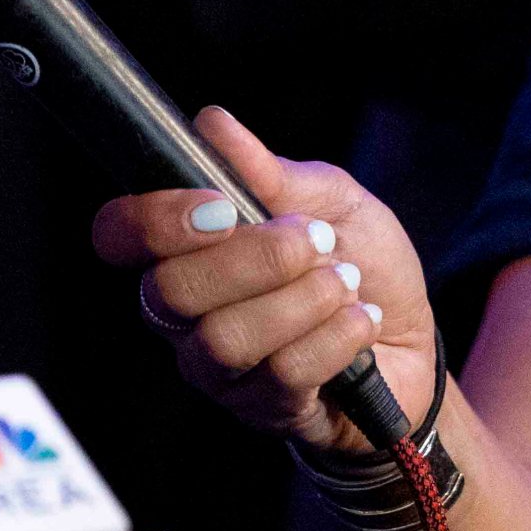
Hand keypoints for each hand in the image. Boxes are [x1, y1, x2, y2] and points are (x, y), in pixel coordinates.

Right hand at [90, 107, 431, 452]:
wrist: (412, 339)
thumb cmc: (360, 263)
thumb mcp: (330, 200)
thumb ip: (269, 171)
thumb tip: (212, 124)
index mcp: (181, 252)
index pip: (117, 236)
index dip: (156, 220)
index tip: (223, 206)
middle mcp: (180, 314)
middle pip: (171, 291)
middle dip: (256, 259)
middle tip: (316, 241)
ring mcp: (216, 367)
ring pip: (226, 338)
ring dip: (301, 300)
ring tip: (345, 282)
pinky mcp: (262, 406)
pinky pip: (283, 374)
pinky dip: (336, 336)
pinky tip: (361, 320)